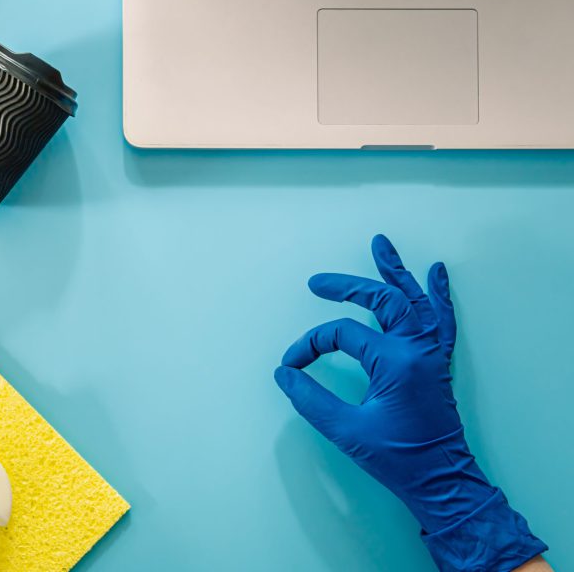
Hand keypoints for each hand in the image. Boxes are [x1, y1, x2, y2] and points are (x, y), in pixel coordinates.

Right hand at [275, 235, 545, 569]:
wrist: (442, 481)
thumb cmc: (399, 459)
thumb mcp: (346, 430)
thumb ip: (311, 399)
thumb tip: (285, 374)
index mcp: (394, 362)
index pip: (342, 335)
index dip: (311, 345)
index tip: (293, 364)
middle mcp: (416, 350)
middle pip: (382, 300)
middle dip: (347, 287)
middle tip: (318, 281)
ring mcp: (431, 354)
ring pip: (414, 300)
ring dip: (396, 272)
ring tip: (381, 245)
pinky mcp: (436, 363)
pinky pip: (441, 320)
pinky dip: (438, 295)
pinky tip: (436, 273)